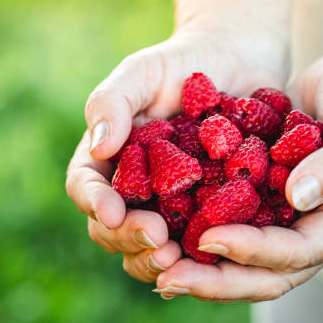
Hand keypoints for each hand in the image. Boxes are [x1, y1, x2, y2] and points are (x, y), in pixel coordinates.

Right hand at [66, 23, 288, 282]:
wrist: (236, 64)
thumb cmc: (182, 63)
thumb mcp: (143, 72)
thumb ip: (113, 101)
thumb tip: (98, 147)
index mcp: (109, 159)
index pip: (86, 187)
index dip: (94, 203)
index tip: (112, 211)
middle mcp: (135, 190)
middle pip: (114, 229)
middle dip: (129, 239)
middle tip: (156, 239)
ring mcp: (171, 207)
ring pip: (151, 248)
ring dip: (157, 259)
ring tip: (179, 257)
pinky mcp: (210, 215)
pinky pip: (200, 242)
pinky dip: (201, 255)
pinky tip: (217, 255)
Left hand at [154, 24, 322, 300]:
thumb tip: (297, 199)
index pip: (295, 253)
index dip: (252, 251)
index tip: (209, 239)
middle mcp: (314, 231)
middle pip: (264, 273)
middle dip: (216, 280)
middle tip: (168, 280)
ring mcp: (289, 218)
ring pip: (243, 258)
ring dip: (201, 266)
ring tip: (156, 265)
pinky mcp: (265, 198)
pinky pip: (231, 224)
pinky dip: (199, 231)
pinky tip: (162, 229)